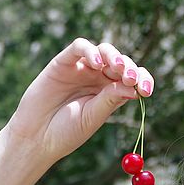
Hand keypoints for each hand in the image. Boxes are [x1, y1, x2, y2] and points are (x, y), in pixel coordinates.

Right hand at [5, 38, 154, 163]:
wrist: (37, 137)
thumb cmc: (66, 132)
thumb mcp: (93, 117)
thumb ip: (111, 100)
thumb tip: (135, 88)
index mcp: (111, 93)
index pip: (133, 79)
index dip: (142, 80)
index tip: (146, 91)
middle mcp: (99, 78)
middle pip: (121, 63)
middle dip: (129, 68)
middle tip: (131, 79)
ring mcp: (82, 68)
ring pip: (104, 50)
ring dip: (114, 56)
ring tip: (116, 67)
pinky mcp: (63, 62)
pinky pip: (79, 47)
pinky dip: (90, 51)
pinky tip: (96, 63)